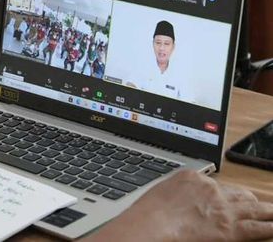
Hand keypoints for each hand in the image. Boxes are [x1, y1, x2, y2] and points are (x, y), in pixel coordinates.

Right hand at [84, 170, 272, 240]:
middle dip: (251, 203)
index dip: (229, 197)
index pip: (220, 186)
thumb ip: (178, 197)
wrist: (148, 227)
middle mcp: (211, 189)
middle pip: (241, 194)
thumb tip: (185, 206)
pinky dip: (271, 226)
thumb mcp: (161, 195)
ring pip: (255, 209)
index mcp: (192, 179)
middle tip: (263, 209)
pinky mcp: (231, 228)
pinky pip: (260, 227)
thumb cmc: (146, 217)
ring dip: (268, 212)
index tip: (233, 202)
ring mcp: (223, 208)